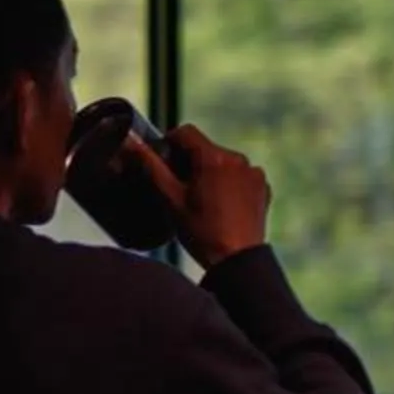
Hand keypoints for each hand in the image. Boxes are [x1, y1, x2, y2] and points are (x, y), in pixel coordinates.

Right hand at [131, 124, 269, 269]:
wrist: (237, 261)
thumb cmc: (201, 231)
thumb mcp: (170, 199)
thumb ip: (150, 166)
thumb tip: (130, 142)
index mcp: (213, 158)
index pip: (185, 133)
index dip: (168, 144)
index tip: (162, 164)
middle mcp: (237, 159)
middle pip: (205, 148)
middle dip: (189, 162)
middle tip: (178, 189)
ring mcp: (253, 173)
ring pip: (222, 162)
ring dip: (209, 173)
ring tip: (200, 201)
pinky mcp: (263, 187)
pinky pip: (240, 176)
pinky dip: (228, 184)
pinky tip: (221, 206)